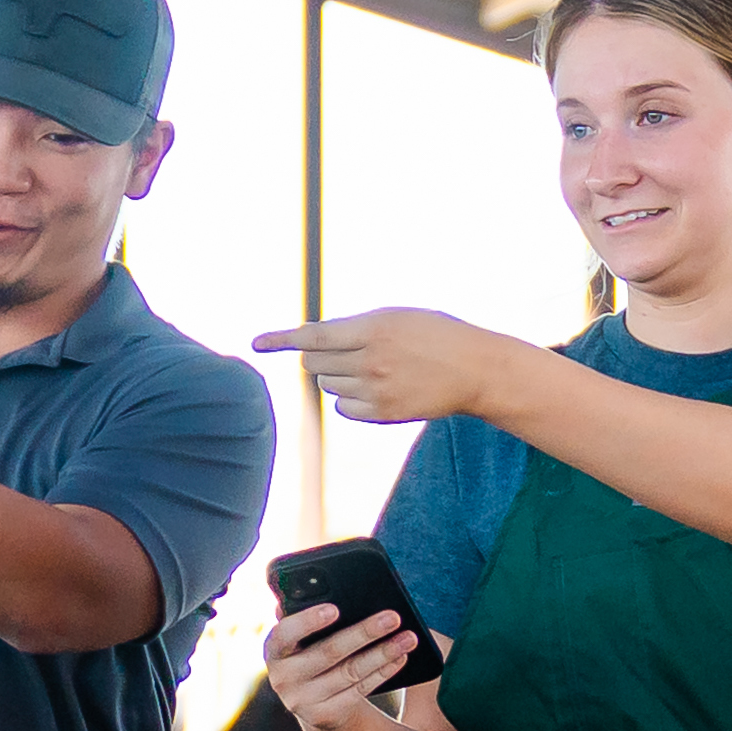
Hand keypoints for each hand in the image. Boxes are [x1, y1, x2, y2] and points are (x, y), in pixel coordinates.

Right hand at [255, 596, 434, 730]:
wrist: (314, 701)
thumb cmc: (313, 652)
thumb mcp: (306, 636)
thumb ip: (311, 615)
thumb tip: (343, 590)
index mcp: (274, 649)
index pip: (285, 634)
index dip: (308, 621)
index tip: (335, 609)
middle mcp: (282, 677)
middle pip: (329, 652)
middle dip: (364, 632)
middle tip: (393, 616)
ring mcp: (302, 701)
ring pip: (350, 672)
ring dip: (383, 652)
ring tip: (409, 638)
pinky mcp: (324, 717)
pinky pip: (360, 690)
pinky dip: (383, 672)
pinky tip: (400, 657)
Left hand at [271, 310, 519, 431]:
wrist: (474, 369)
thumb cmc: (434, 335)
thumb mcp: (395, 317)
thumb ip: (354, 328)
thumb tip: (311, 342)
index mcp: (373, 328)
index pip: (314, 336)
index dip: (281, 338)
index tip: (256, 343)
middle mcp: (371, 360)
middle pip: (313, 363)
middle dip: (319, 357)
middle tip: (344, 352)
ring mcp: (376, 389)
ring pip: (326, 385)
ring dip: (337, 376)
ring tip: (370, 368)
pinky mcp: (383, 413)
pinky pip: (342, 408)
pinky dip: (348, 399)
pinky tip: (373, 389)